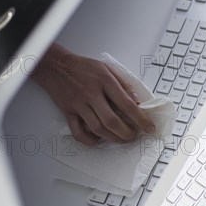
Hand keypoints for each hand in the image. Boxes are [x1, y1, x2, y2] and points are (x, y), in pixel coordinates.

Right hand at [31, 44, 155, 145]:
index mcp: (105, 81)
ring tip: (121, 139)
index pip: (127, 104)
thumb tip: (137, 100)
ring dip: (112, 138)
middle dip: (126, 133)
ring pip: (97, 128)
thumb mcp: (107, 68)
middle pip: (111, 121)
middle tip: (134, 136)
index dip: (141, 118)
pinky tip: (98, 140)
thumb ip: (123, 83)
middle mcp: (92, 93)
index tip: (150, 127)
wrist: (55, 65)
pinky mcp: (68, 111)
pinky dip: (89, 140)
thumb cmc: (84, 67)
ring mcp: (79, 104)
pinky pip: (77, 132)